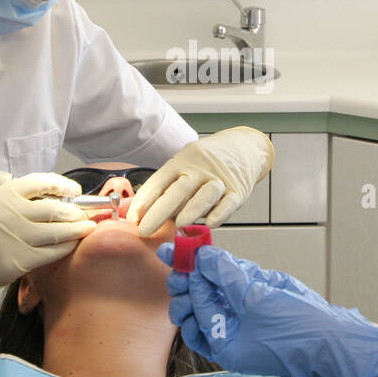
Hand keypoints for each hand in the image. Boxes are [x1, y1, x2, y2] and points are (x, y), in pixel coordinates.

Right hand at [0, 173, 95, 323]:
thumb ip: (22, 200)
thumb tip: (59, 198)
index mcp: (2, 194)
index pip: (40, 182)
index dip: (63, 186)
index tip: (75, 192)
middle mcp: (8, 213)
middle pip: (55, 208)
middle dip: (76, 211)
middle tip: (86, 214)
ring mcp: (14, 237)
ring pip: (58, 231)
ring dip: (78, 229)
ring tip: (87, 227)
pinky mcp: (18, 260)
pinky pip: (52, 252)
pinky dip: (67, 247)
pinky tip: (72, 245)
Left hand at [128, 127, 273, 235]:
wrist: (244, 147)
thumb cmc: (208, 162)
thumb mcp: (185, 165)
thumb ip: (170, 188)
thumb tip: (146, 215)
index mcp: (181, 162)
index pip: (159, 181)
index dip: (144, 200)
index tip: (133, 218)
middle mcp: (199, 170)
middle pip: (178, 190)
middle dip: (159, 211)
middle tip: (145, 229)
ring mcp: (219, 180)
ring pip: (204, 194)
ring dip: (191, 210)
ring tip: (178, 224)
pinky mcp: (238, 190)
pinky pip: (228, 202)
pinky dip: (220, 213)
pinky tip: (210, 223)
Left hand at [160, 243, 377, 376]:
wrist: (342, 343)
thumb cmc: (302, 332)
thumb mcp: (258, 299)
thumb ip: (228, 276)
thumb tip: (205, 257)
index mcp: (224, 345)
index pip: (197, 306)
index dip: (190, 277)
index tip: (181, 253)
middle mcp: (233, 337)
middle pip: (199, 305)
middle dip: (192, 279)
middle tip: (186, 255)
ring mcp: (249, 325)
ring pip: (220, 297)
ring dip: (216, 277)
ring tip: (214, 257)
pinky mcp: (265, 314)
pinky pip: (242, 295)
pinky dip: (238, 278)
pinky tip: (238, 266)